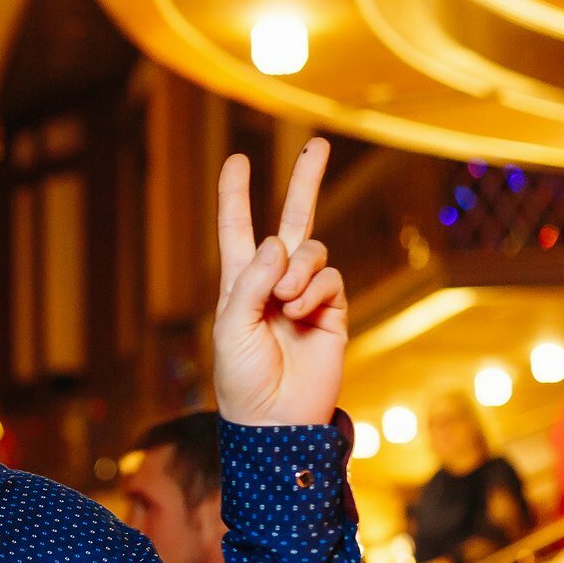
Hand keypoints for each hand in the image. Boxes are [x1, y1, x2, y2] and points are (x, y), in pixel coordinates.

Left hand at [213, 139, 347, 425]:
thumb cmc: (242, 378)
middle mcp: (274, 283)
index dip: (236, 196)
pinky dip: (314, 289)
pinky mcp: (333, 310)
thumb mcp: (231, 326)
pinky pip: (329, 278)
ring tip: (285, 302)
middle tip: (318, 143)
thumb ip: (251, 280)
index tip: (237, 161)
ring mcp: (306, 295)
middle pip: (293, 221)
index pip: (238, 231)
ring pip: (313, 251)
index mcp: (239, 284)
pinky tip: (300, 312)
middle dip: (305, 182)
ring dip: (298, 269)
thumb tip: (279, 241)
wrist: (277, 419)